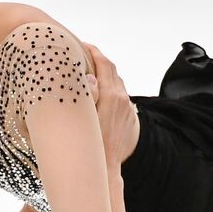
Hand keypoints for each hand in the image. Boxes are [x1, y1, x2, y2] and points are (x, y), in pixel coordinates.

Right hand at [84, 43, 139, 163]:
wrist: (106, 167)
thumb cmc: (91, 144)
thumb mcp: (85, 117)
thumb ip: (88, 93)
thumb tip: (88, 76)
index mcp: (111, 95)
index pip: (104, 64)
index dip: (93, 51)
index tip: (82, 45)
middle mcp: (123, 99)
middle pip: (112, 70)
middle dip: (99, 60)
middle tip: (83, 54)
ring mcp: (128, 108)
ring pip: (118, 83)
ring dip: (105, 75)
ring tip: (90, 73)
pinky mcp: (130, 116)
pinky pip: (121, 95)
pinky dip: (111, 88)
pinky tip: (100, 94)